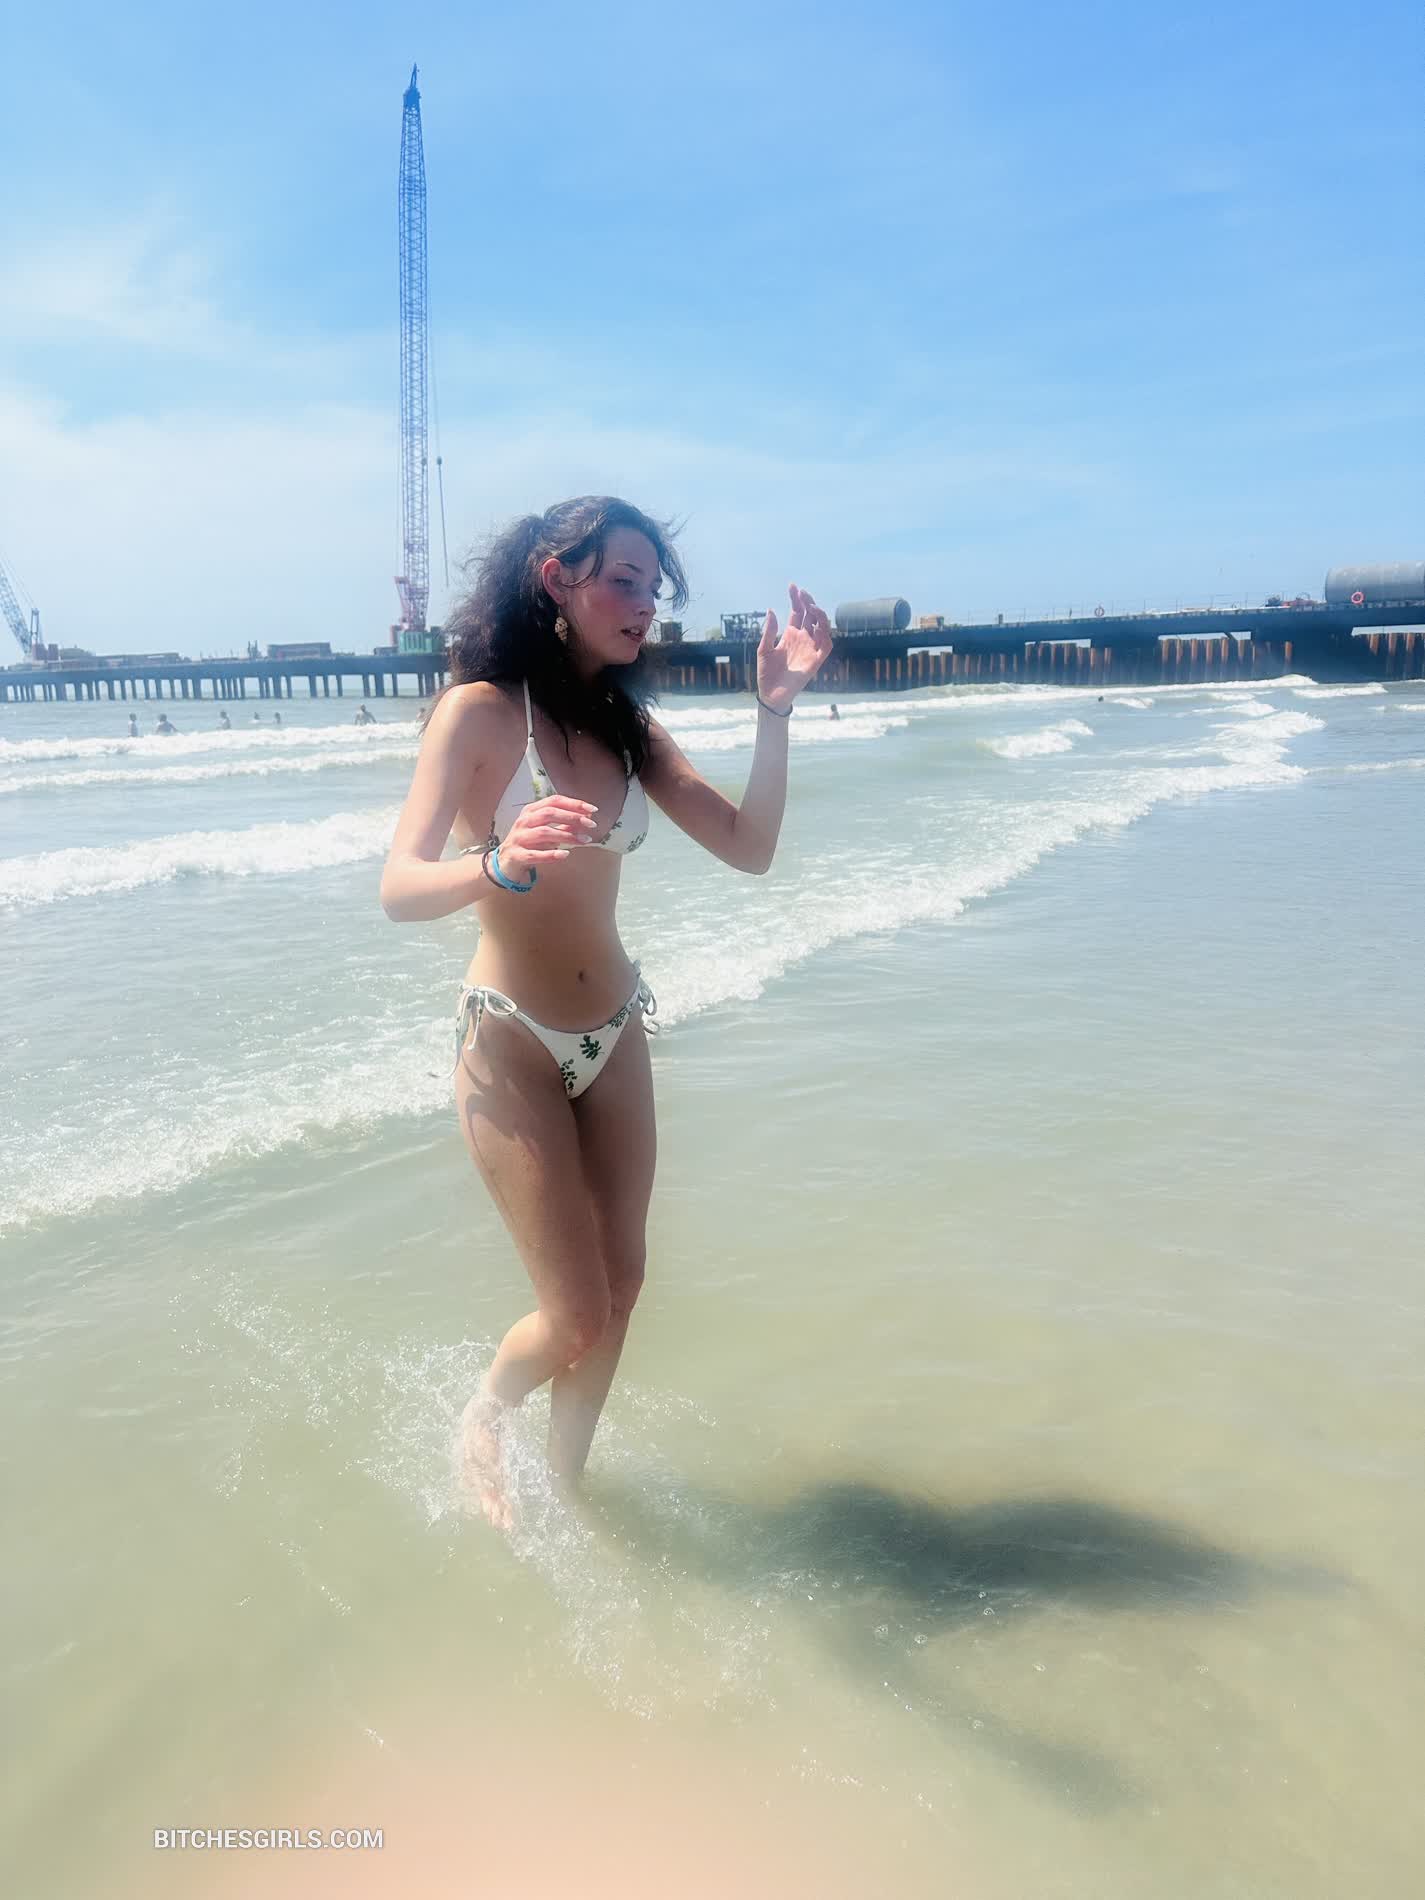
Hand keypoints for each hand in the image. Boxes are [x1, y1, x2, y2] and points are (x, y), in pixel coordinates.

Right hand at [497, 796, 599, 877]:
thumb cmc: (529, 843)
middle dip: (573, 817)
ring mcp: (519, 838)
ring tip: (583, 841)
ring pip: (544, 832)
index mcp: (531, 811)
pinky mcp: (517, 855)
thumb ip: (564, 824)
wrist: (505, 863)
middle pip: (549, 813)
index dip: (574, 803)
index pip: (554, 801)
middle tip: (591, 824)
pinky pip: (535, 854)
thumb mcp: (547, 831)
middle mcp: (524, 821)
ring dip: (567, 836)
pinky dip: (551, 854)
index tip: (592, 809)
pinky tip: (565, 854)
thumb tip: (587, 817)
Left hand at [756, 584, 833, 712]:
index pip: (797, 612)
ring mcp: (810, 649)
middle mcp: (803, 639)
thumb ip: (769, 631)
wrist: (771, 694)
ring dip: (818, 614)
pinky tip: (818, 623)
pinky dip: (825, 633)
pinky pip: (826, 645)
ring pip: (821, 627)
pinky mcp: (816, 661)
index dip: (796, 599)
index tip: (792, 586)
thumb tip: (771, 609)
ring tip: (810, 604)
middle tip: (802, 592)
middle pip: (809, 616)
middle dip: (807, 602)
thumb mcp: (764, 649)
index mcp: (790, 635)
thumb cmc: (767, 673)